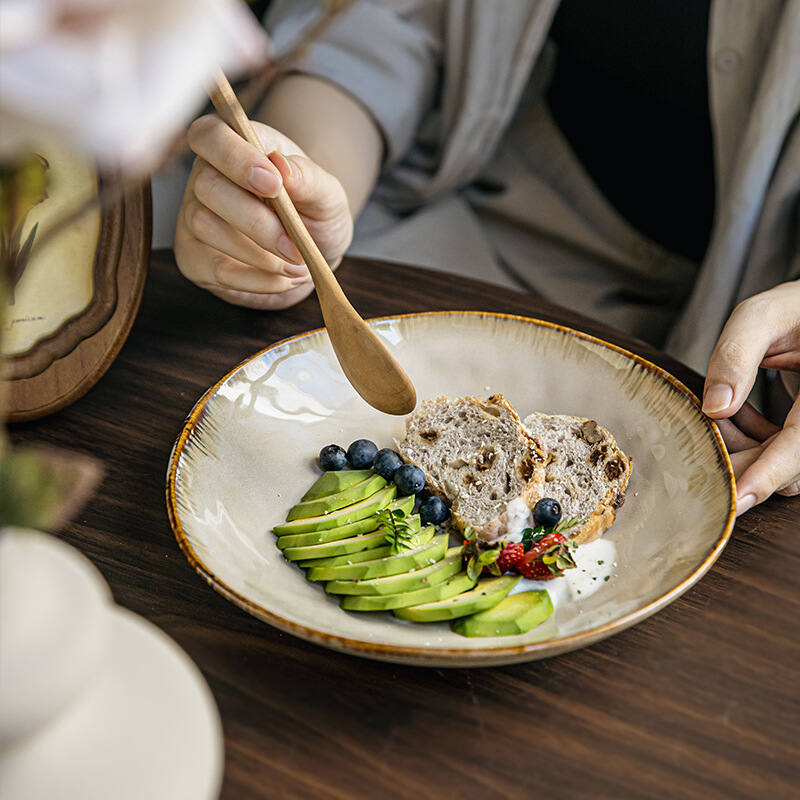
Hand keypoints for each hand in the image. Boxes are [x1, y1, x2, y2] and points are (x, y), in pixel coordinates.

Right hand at [174, 114, 352, 309]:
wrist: (310, 253)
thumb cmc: (313, 212)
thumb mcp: (327, 193)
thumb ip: (309, 178)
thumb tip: (283, 167)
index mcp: (234, 144)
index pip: (210, 135)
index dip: (236, 158)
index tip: (274, 185)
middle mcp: (205, 177)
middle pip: (207, 186)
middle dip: (256, 221)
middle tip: (295, 246)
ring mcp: (193, 217)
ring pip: (206, 227)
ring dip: (259, 254)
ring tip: (297, 265)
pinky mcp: (195, 258)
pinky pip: (215, 270)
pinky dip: (256, 280)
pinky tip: (283, 280)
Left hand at [702, 280, 799, 514]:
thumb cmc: (795, 308)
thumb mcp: (762, 315)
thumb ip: (737, 355)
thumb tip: (714, 408)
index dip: (768, 474)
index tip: (738, 499)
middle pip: (790, 466)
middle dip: (740, 458)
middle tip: (698, 439)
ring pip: (783, 465)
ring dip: (742, 448)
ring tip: (718, 412)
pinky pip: (783, 452)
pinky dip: (751, 441)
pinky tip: (731, 414)